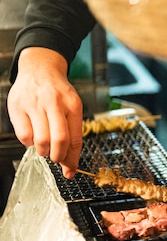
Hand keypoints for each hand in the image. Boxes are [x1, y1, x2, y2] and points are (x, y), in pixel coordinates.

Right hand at [7, 47, 82, 178]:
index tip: (71, 170)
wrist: (40, 70)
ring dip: (43, 151)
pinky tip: (33, 136)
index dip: (73, 159)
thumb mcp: (72, 108)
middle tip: (57, 159)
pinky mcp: (18, 107)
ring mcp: (35, 104)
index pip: (75, 139)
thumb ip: (72, 133)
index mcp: (73, 105)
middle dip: (59, 157)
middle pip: (59, 140)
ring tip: (45, 146)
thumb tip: (70, 163)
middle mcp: (55, 103)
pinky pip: (24, 135)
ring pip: (41, 140)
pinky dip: (29, 142)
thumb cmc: (58, 93)